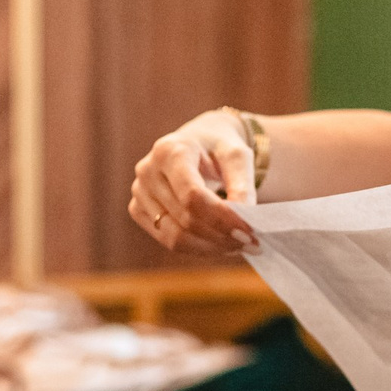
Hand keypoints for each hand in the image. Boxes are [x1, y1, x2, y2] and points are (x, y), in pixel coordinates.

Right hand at [130, 109, 258, 256]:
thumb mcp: (237, 155)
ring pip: (175, 236)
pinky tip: (220, 244)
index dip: (221, 218)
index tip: (250, 232)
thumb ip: (242, 184)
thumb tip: (244, 219)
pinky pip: (168, 240)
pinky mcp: (138, 209)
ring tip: (239, 246)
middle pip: (185, 218)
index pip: (192, 196)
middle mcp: (147, 170)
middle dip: (221, 235)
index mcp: (169, 150)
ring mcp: (139, 192)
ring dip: (211, 247)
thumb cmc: (220, 147)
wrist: (200, 142)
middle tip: (252, 244)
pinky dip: (197, 247)